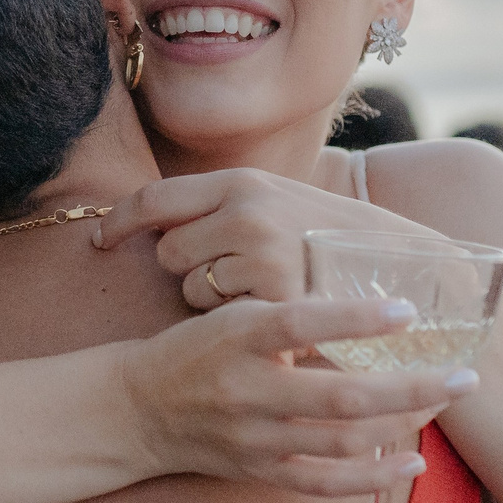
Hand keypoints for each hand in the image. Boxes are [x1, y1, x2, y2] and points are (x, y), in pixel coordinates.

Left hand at [96, 168, 423, 309]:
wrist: (405, 264)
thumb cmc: (331, 240)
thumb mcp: (279, 204)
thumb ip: (224, 208)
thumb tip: (157, 222)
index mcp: (244, 182)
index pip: (157, 197)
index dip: (119, 220)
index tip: (97, 240)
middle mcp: (246, 211)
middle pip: (169, 250)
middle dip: (188, 267)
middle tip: (233, 273)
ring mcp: (261, 255)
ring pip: (191, 287)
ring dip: (213, 298)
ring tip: (261, 289)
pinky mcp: (275, 297)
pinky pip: (220, 316)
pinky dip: (237, 320)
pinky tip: (271, 309)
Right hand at [118, 295, 477, 495]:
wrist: (136, 410)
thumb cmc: (198, 350)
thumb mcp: (235, 316)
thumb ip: (292, 315)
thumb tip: (374, 306)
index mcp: (239, 337)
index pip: (300, 322)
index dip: (355, 319)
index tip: (408, 311)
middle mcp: (248, 390)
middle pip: (340, 396)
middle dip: (412, 388)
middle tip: (465, 375)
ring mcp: (255, 438)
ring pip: (342, 440)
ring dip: (403, 425)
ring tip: (444, 403)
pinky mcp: (260, 471)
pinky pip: (324, 483)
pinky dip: (373, 479)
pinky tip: (414, 464)